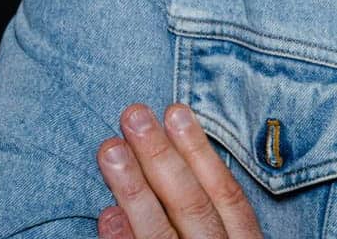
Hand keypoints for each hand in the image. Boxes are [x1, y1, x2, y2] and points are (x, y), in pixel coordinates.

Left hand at [96, 102, 264, 237]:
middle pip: (193, 205)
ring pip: (162, 233)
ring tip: (110, 150)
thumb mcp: (229, 237)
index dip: (199, 150)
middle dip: (162, 157)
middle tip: (135, 115)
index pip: (225, 192)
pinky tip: (107, 214)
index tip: (175, 110)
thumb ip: (210, 208)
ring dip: (135, 189)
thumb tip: (176, 155)